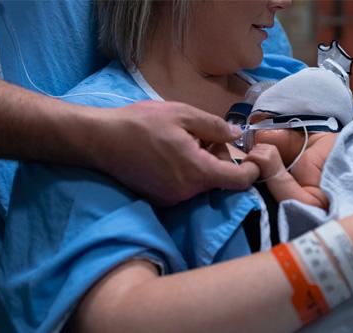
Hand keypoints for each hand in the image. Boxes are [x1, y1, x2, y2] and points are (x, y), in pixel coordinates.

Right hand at [87, 101, 258, 205]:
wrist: (101, 140)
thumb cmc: (142, 123)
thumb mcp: (183, 114)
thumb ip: (215, 127)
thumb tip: (237, 136)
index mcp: (198, 171)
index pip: (239, 181)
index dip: (251, 169)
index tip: (251, 156)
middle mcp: (187, 192)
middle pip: (220, 180)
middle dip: (219, 159)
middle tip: (203, 136)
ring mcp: (172, 199)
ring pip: (203, 183)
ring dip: (203, 165)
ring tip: (183, 142)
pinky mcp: (160, 200)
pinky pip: (186, 188)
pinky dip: (188, 173)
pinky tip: (171, 155)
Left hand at [243, 143, 286, 179]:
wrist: (279, 180)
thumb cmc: (273, 171)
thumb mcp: (271, 158)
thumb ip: (264, 152)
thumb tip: (252, 148)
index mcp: (272, 147)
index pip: (258, 146)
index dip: (254, 152)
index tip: (252, 159)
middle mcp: (271, 149)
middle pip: (254, 148)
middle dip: (251, 155)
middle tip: (249, 163)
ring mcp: (268, 153)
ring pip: (251, 152)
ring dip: (248, 158)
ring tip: (248, 164)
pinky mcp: (264, 159)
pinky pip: (251, 156)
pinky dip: (246, 160)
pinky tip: (246, 165)